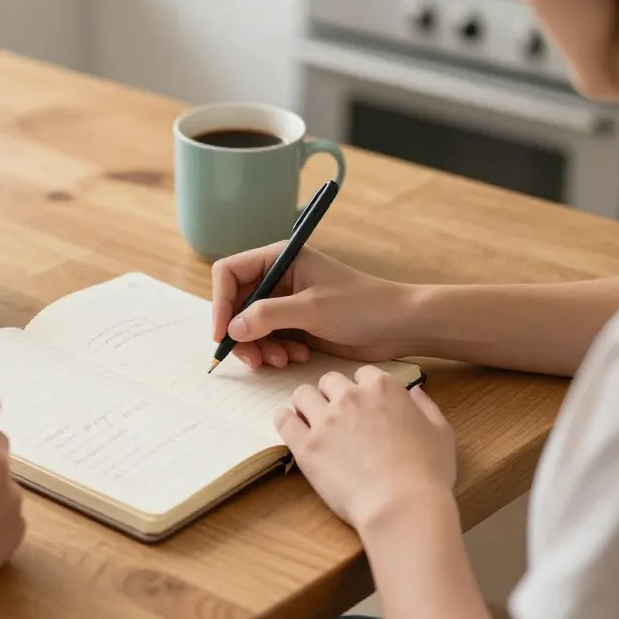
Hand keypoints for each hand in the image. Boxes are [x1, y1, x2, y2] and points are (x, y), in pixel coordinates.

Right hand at [211, 243, 414, 367]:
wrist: (398, 325)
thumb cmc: (362, 306)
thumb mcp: (311, 309)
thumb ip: (267, 316)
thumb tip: (232, 329)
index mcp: (280, 258)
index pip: (229, 273)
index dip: (220, 303)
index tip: (223, 333)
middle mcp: (278, 278)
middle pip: (236, 305)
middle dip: (242, 333)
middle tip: (254, 359)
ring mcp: (286, 302)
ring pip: (250, 326)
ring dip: (260, 347)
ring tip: (282, 360)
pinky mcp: (295, 324)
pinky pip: (268, 339)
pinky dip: (275, 352)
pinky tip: (297, 356)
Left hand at [275, 367, 455, 531]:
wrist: (402, 506)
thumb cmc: (428, 473)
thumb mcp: (440, 433)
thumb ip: (426, 406)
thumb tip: (415, 391)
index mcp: (383, 387)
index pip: (363, 374)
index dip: (363, 390)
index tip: (365, 406)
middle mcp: (350, 396)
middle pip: (329, 381)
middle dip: (332, 395)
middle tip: (339, 417)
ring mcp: (325, 419)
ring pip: (302, 394)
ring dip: (307, 405)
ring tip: (314, 423)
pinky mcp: (306, 445)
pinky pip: (283, 420)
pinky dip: (286, 421)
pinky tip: (293, 430)